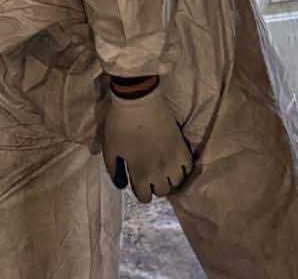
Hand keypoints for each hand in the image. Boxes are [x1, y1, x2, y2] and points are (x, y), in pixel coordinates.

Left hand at [101, 82, 193, 203]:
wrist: (138, 99)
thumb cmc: (120, 124)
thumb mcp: (110, 148)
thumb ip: (114, 170)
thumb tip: (122, 184)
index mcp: (140, 174)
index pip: (144, 197)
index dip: (140, 190)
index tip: (139, 181)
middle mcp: (159, 172)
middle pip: (162, 191)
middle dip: (155, 185)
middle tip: (151, 172)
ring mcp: (173, 160)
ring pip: (177, 182)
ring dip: (170, 178)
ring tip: (164, 168)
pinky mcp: (182, 147)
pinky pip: (187, 167)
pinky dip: (182, 167)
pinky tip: (175, 161)